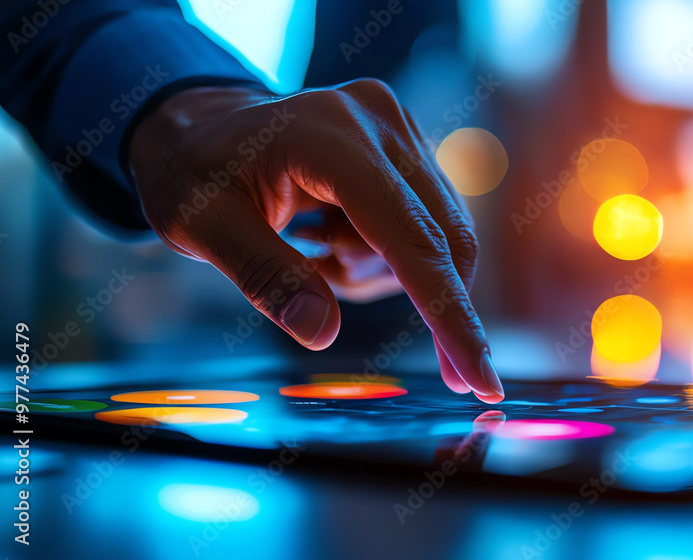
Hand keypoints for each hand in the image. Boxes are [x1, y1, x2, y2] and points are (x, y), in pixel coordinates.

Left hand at [128, 79, 503, 402]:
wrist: (205, 125)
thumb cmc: (196, 173)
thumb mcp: (202, 227)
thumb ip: (263, 275)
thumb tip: (321, 333)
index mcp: (330, 136)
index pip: (408, 234)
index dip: (448, 312)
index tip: (480, 380)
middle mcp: (379, 121)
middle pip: (445, 238)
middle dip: (438, 308)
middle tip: (441, 373)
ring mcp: (399, 127)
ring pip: (441, 237)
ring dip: (390, 274)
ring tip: (318, 254)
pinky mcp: (407, 142)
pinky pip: (429, 223)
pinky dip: (393, 255)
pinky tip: (336, 241)